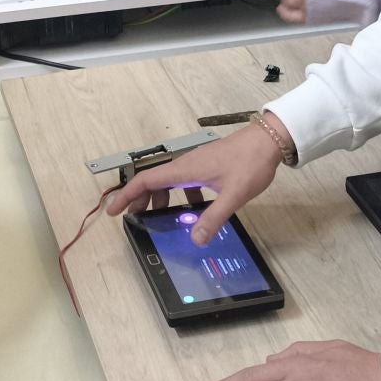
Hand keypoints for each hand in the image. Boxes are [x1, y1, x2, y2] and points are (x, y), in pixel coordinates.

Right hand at [104, 119, 284, 242]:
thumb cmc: (249, 162)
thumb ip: (213, 218)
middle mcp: (186, 165)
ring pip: (169, 181)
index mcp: (185, 169)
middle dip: (140, 200)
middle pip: (153, 181)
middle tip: (134, 220)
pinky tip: (194, 210)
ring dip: (160, 198)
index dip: (126, 195)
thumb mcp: (232, 195)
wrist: (267, 140)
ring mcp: (196, 164)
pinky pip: (185, 182)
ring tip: (161, 218)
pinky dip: (182, 196)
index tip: (113, 210)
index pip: (145, 180)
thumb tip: (195, 240)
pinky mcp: (207, 165)